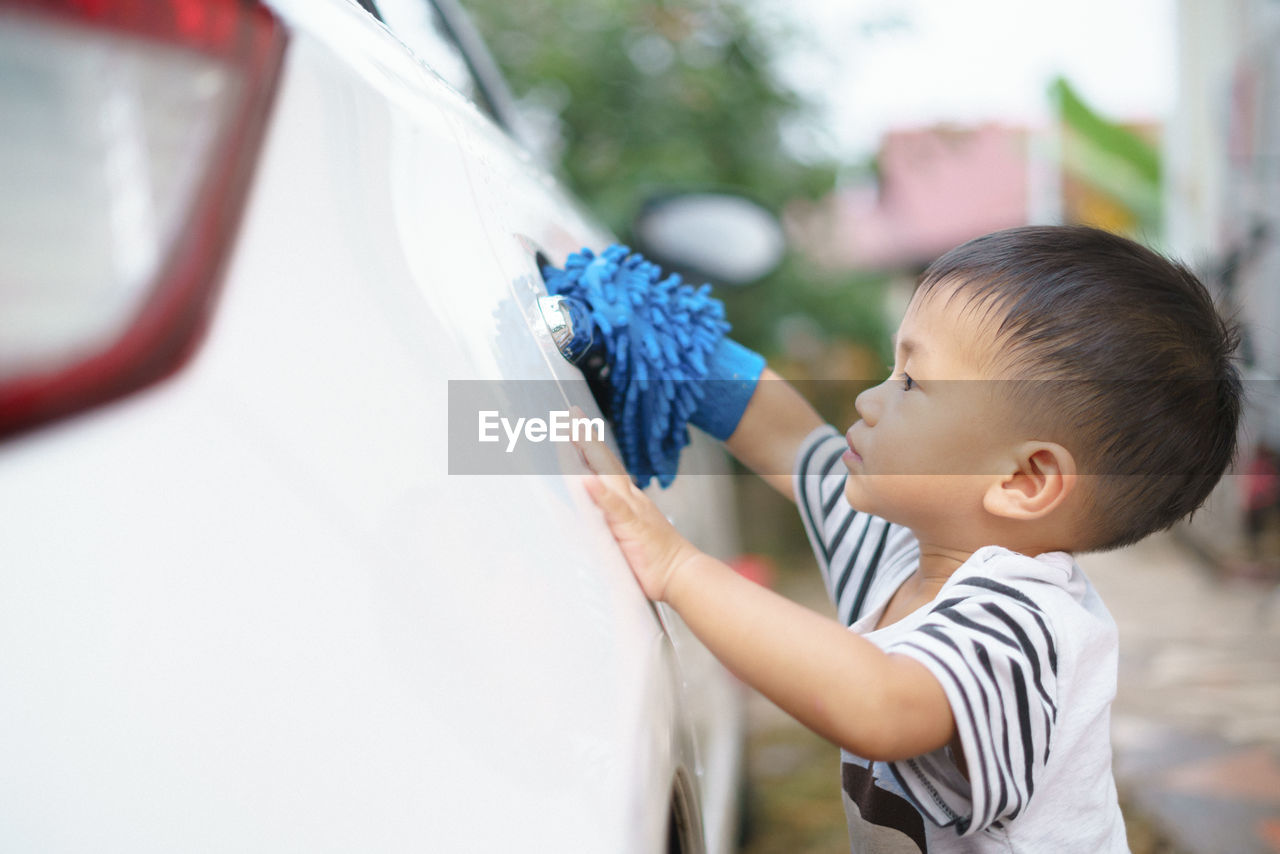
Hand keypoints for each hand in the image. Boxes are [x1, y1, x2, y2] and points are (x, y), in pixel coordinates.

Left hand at [570, 407, 700, 601]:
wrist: (681, 573)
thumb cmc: (654, 559)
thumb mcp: (625, 534)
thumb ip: (608, 519)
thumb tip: (585, 507)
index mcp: (627, 499)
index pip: (604, 467)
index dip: (588, 446)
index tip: (573, 425)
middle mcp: (629, 497)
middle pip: (604, 461)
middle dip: (585, 436)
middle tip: (569, 414)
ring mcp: (631, 509)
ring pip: (607, 474)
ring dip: (590, 451)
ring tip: (573, 431)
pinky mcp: (632, 526)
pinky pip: (614, 507)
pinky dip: (600, 493)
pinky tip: (586, 480)